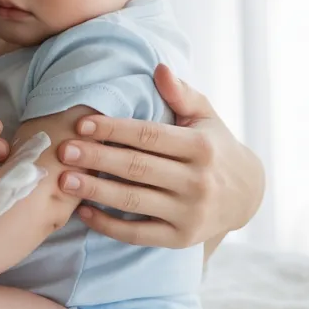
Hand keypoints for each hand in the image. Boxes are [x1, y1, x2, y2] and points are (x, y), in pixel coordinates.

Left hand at [55, 65, 264, 247]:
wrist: (245, 195)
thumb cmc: (213, 145)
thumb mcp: (205, 116)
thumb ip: (181, 93)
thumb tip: (159, 68)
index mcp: (201, 148)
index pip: (149, 136)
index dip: (113, 129)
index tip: (81, 124)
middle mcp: (198, 182)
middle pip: (137, 168)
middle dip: (97, 158)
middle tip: (63, 150)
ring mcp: (190, 214)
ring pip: (134, 202)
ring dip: (96, 191)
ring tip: (64, 180)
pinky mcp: (180, 239)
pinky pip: (139, 234)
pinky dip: (109, 226)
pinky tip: (84, 212)